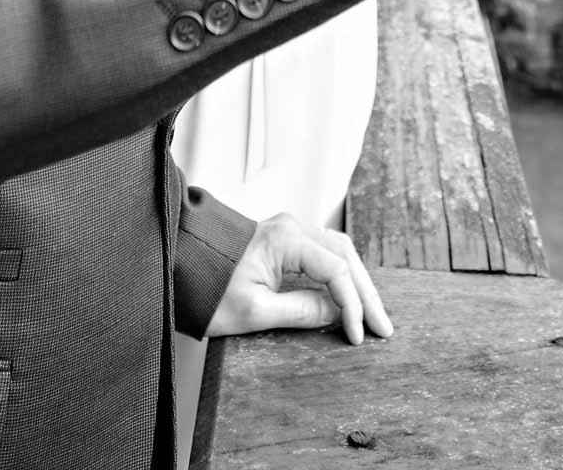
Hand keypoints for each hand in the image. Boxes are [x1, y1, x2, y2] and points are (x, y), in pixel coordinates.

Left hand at [204, 213, 391, 345]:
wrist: (179, 263)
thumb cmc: (208, 288)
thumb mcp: (254, 311)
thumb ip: (301, 311)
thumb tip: (336, 313)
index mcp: (286, 239)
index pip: (336, 270)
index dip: (352, 305)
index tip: (357, 336)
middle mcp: (292, 226)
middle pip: (345, 255)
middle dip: (366, 293)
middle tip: (383, 327)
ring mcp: (288, 230)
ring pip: (338, 251)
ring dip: (357, 283)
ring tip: (372, 315)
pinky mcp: (283, 239)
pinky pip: (324, 253)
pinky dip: (341, 275)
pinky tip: (348, 296)